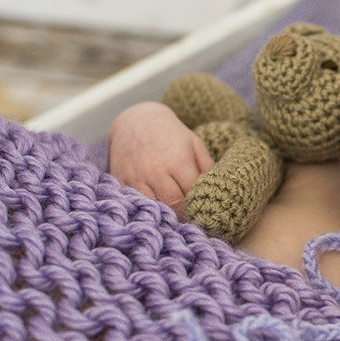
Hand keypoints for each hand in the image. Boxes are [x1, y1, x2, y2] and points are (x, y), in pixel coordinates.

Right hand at [107, 101, 214, 217]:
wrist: (136, 119)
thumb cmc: (171, 134)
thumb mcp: (194, 143)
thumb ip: (207, 166)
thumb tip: (219, 188)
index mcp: (178, 160)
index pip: (192, 193)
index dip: (199, 205)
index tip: (203, 213)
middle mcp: (156, 170)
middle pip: (173, 205)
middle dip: (184, 215)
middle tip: (190, 221)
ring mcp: (136, 176)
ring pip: (153, 207)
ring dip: (164, 215)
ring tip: (174, 220)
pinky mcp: (120, 179)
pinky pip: (133, 202)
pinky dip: (144, 209)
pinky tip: (153, 212)